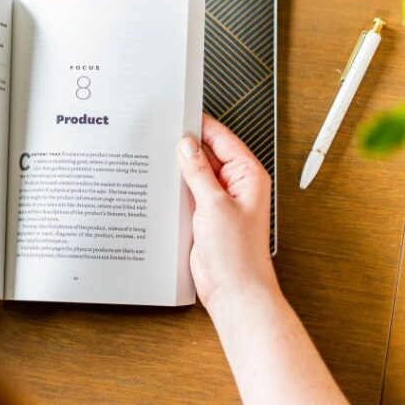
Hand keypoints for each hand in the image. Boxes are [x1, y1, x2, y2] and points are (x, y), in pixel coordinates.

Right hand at [178, 114, 276, 307]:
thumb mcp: (214, 205)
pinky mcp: (205, 216)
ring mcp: (219, 201)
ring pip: (194, 175)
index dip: (199, 126)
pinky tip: (161, 186)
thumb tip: (187, 145)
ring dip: (178, 171)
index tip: (178, 114)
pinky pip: (188, 194)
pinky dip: (176, 190)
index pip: (221, 139)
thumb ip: (199, 171)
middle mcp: (235, 185)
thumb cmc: (238, 254)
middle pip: (206, 155)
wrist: (233, 289)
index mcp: (247, 175)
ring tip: (156, 161)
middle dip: (184, 148)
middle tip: (159, 137)